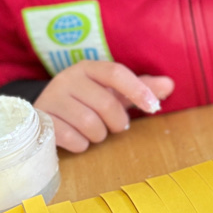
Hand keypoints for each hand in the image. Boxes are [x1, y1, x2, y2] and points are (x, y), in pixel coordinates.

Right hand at [34, 60, 174, 151]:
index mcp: (88, 68)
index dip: (138, 90)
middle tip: (114, 125)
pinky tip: (78, 139)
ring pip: (90, 124)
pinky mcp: (43, 119)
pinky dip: (81, 144)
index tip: (154, 108)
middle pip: (106, 104)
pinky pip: (73, 138)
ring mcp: (52, 98)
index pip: (116, 73)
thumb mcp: (111, 92)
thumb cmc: (86, 101)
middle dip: (117, 122)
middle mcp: (68, 78)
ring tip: (94, 131)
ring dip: (99, 134)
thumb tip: (170, 84)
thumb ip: (140, 88)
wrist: (44, 112)